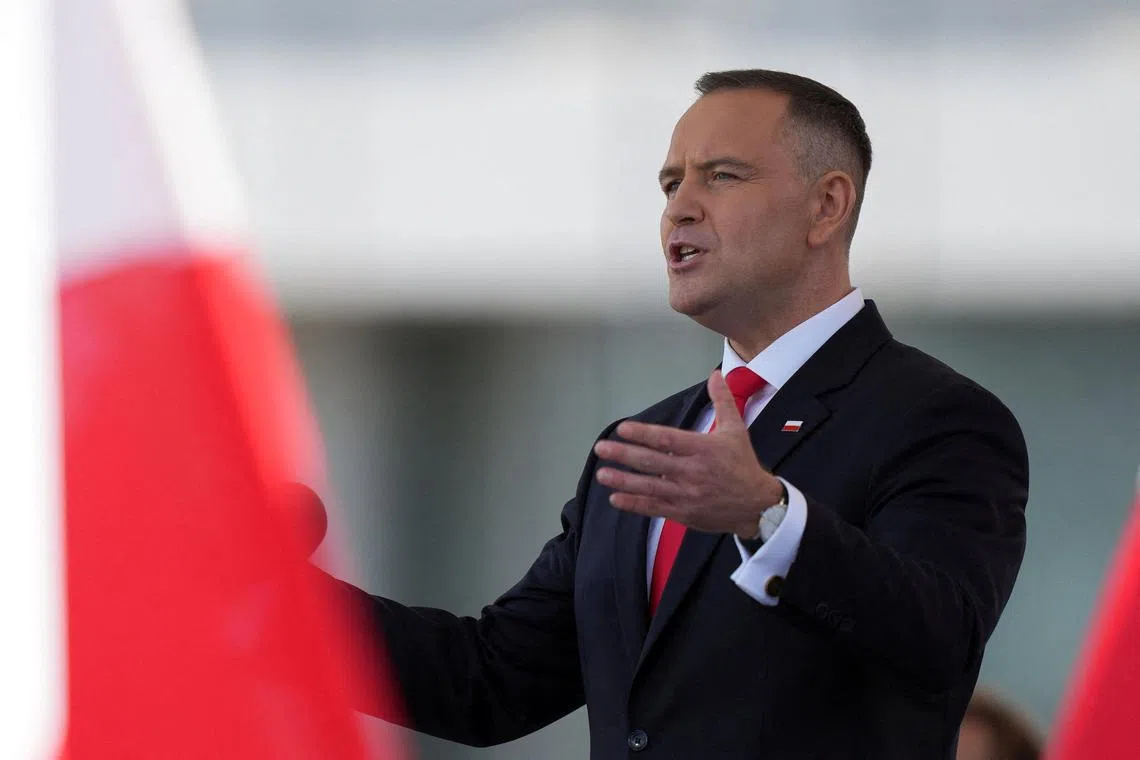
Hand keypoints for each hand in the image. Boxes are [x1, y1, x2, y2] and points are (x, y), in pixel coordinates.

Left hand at [593, 370, 784, 537]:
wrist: (757, 505)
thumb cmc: (742, 464)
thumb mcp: (736, 430)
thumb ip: (723, 401)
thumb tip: (716, 375)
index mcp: (703, 449)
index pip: (667, 440)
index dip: (643, 434)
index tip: (622, 429)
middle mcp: (692, 472)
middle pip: (653, 463)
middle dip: (624, 455)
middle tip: (601, 448)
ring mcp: (686, 494)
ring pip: (649, 487)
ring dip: (623, 480)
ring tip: (602, 474)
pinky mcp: (684, 513)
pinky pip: (655, 508)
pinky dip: (634, 504)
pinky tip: (615, 498)